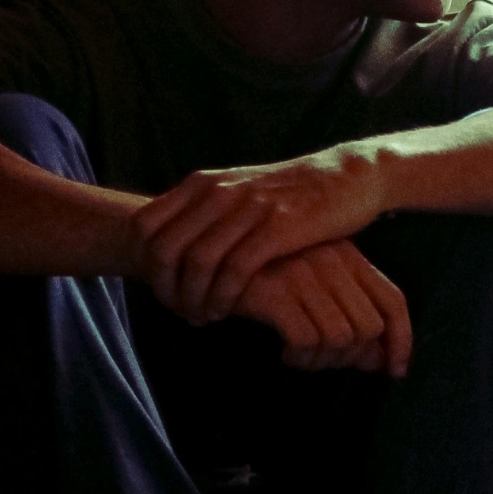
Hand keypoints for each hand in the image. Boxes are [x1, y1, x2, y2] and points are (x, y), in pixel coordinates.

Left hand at [133, 147, 388, 322]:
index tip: (162, 291)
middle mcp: (218, 191)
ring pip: (196, 263)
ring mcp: (247, 208)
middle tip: (179, 311)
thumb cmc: (290, 194)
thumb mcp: (238, 191)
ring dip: (193, 299)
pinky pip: (235, 270)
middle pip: (163, 249)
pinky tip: (225, 310)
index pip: (145, 226)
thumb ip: (204, 212)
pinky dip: (223, 297)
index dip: (145, 265)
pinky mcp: (277, 227)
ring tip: (202, 316)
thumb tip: (169, 247)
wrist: (347, 177)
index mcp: (203, 183)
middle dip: (165, 289)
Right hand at [228, 241, 412, 376]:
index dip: (401, 341)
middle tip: (321, 361)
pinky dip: (299, 358)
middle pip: (368, 327)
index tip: (394, 371)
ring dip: (321, 361)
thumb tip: (377, 362)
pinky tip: (284, 353)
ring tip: (299, 357)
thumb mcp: (311, 287)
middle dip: (349, 357)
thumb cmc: (262, 275)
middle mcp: (332, 259)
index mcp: (347, 254)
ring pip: (340, 338)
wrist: (208, 258)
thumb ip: (347, 317)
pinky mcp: (277, 291)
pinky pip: (307, 341)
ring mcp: (305, 273)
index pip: (393, 301)